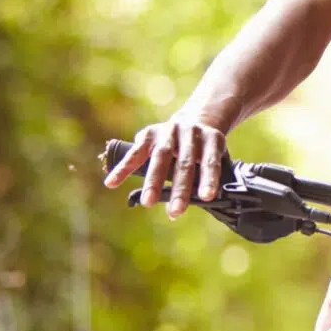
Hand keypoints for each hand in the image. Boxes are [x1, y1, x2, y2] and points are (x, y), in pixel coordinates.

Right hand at [101, 115, 230, 218]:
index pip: (210, 162)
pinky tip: (111, 182)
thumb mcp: (218, 157)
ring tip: (148, 203)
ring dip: (153, 181)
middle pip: (185, 162)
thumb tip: (213, 205)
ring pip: (161, 157)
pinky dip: (123, 168)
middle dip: (180, 188)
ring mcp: (169, 131)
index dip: (208, 179)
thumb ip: (214, 177)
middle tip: (175, 212)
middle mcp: (190, 132)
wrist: (194, 119)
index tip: (206, 198)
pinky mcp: (150, 133)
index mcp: (212, 139)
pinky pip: (136, 152)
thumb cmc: (206, 150)